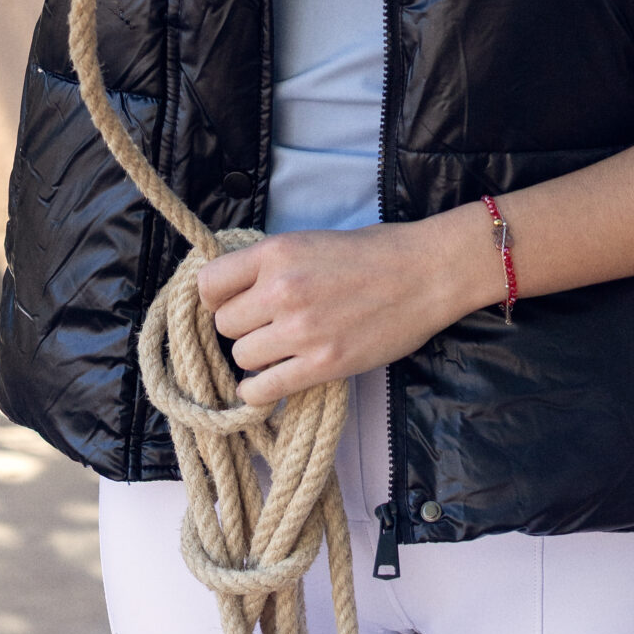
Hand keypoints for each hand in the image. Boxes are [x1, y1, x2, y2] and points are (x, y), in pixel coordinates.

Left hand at [196, 210, 497, 407]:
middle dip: (241, 328)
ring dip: (255, 357)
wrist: (425, 273)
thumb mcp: (310, 242)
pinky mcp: (322, 364)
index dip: (217, 297)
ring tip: (280, 349)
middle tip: (266, 327)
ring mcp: (301, 329)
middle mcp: (281, 290)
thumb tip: (232, 291)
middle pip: (224, 325)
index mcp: (276, 252)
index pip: (208, 283)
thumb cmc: (373, 252)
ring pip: (241, 357)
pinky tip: (273, 381)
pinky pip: (263, 389)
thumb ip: (270, 266)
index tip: (232, 302)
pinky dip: (260, 391)